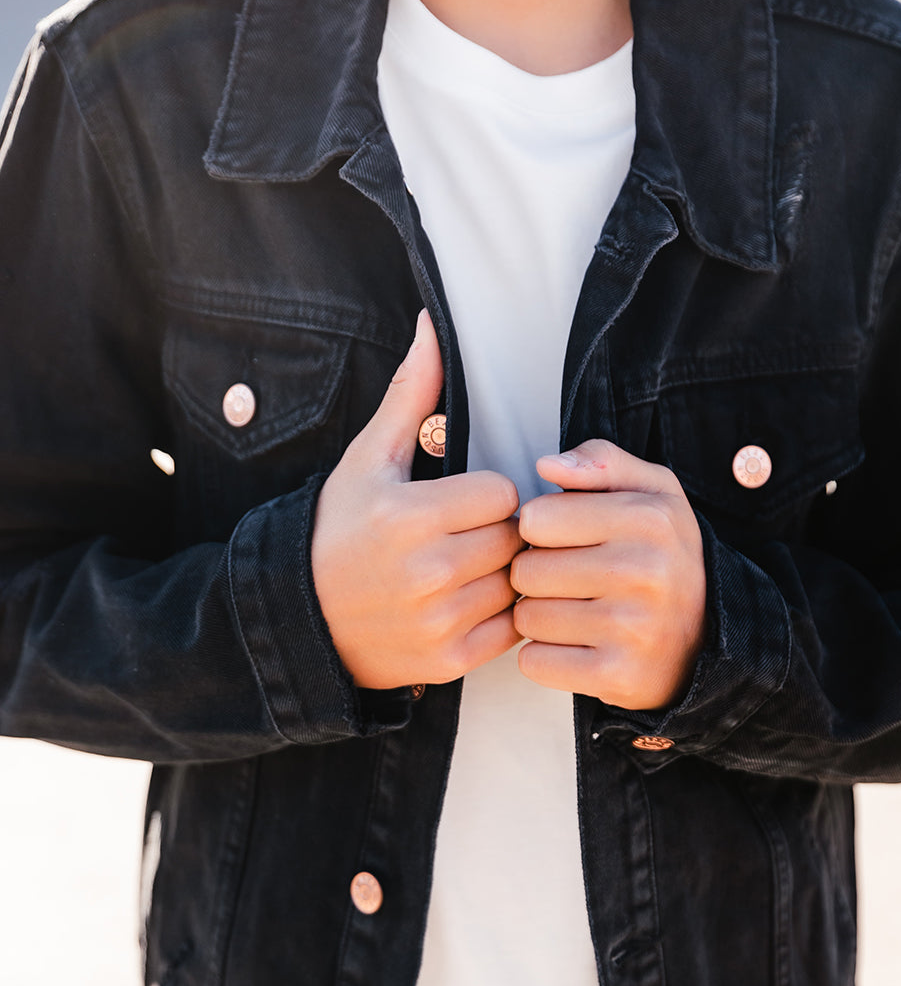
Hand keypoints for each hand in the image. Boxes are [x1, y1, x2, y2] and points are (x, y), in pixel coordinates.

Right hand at [311, 311, 521, 689]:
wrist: (301, 619)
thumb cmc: (337, 532)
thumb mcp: (366, 461)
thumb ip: (410, 396)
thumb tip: (432, 325)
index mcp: (408, 516)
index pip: (501, 492)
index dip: (486, 494)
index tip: (462, 503)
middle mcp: (426, 572)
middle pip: (512, 538)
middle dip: (496, 534)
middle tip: (464, 538)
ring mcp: (439, 621)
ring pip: (515, 584)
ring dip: (499, 577)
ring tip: (464, 571)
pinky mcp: (448, 660)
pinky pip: (508, 630)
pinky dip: (495, 618)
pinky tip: (461, 604)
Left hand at [511, 440, 706, 711]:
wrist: (709, 640)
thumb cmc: (662, 557)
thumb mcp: (652, 493)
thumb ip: (601, 461)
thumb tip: (546, 465)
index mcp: (648, 518)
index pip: (535, 519)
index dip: (542, 532)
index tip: (568, 542)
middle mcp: (643, 572)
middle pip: (526, 571)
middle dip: (538, 578)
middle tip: (572, 584)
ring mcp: (631, 629)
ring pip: (527, 618)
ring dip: (540, 619)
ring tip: (577, 614)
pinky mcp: (617, 676)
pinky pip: (535, 661)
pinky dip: (545, 658)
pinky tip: (577, 649)